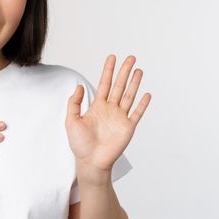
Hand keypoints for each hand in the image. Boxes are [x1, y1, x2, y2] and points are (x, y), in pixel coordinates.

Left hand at [65, 55, 151, 173]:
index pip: (104, 83)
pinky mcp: (128, 128)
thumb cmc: (79, 144)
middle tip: (131, 58)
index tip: (112, 57)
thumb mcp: (71, 120)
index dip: (108, 70)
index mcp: (97, 106)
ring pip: (129, 96)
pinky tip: (147, 94)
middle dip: (124, 71)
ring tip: (139, 70)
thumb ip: (74, 103)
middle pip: (119, 86)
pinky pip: (137, 113)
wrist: (90, 162)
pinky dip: (143, 104)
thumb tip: (79, 86)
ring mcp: (120, 118)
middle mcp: (110, 109)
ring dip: (135, 83)